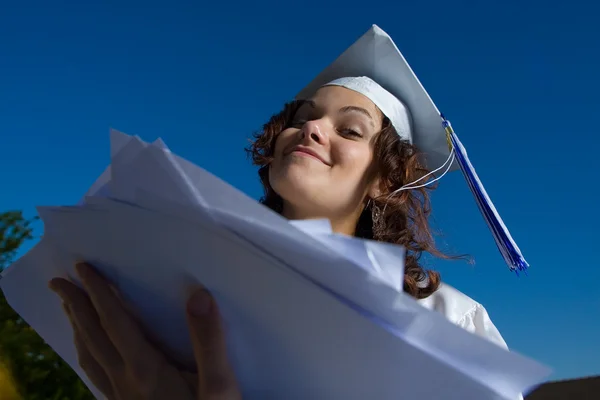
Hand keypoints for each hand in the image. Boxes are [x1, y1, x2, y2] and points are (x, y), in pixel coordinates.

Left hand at [49, 263, 240, 399]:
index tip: (82, 269)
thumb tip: (198, 296)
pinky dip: (87, 353)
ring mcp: (122, 397)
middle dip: (76, 306)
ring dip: (77, 328)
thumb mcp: (220, 387)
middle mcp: (126, 382)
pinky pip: (95, 374)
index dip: (99, 293)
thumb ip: (209, 341)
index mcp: (146, 370)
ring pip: (89, 356)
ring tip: (70, 309)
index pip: (116, 322)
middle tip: (60, 282)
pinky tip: (92, 353)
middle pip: (93, 337)